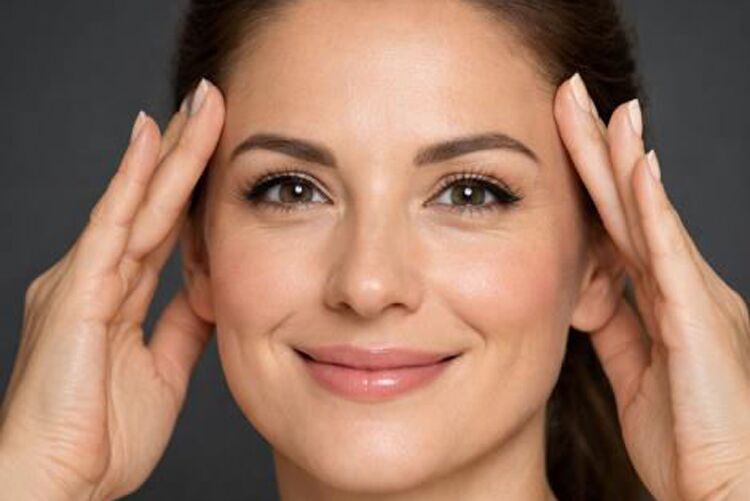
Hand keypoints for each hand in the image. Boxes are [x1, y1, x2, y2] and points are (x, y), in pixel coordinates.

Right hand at [0, 78, 224, 499]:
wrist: (54, 484)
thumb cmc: (97, 437)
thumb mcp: (161, 370)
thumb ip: (183, 327)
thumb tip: (213, 292)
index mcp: (113, 298)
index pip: (162, 229)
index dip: (189, 188)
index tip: (218, 151)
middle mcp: (95, 278)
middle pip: (150, 203)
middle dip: (183, 153)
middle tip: (212, 104)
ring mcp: (82, 279)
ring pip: (137, 201)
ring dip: (171, 152)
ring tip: (200, 106)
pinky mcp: (76, 291)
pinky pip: (113, 225)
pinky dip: (133, 181)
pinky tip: (153, 141)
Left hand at [554, 73, 749, 500]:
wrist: (725, 492)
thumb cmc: (690, 439)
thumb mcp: (638, 373)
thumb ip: (618, 328)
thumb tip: (587, 292)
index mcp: (664, 301)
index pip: (618, 227)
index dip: (593, 182)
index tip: (565, 140)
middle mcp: (682, 289)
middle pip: (630, 207)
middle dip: (602, 151)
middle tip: (573, 98)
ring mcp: (694, 299)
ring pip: (649, 218)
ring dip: (624, 162)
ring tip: (603, 109)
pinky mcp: (700, 322)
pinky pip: (669, 257)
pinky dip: (653, 212)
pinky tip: (638, 170)